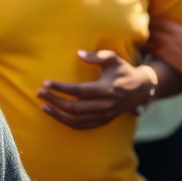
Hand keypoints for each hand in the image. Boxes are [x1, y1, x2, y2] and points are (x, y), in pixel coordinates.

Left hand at [37, 51, 155, 129]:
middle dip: (54, 101)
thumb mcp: (112, 58)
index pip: (78, 91)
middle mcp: (104, 105)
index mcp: (105, 89)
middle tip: (40, 94)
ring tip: (43, 106)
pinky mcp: (103, 122)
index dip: (61, 88)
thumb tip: (78, 54)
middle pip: (74, 108)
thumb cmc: (123, 70)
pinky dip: (67, 122)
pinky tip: (56, 115)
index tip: (46, 83)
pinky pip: (82, 126)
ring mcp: (104, 116)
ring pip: (76, 121)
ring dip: (57, 115)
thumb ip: (95, 56)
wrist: (141, 89)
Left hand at [148, 16, 181, 86]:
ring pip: (151, 41)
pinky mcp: (168, 60)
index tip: (153, 19)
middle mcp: (171, 39)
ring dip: (149, 38)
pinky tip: (150, 48)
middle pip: (153, 30)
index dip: (154, 19)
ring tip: (147, 37)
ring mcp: (168, 50)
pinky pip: (154, 52)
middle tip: (147, 27)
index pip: (160, 21)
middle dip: (149, 28)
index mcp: (179, 30)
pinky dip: (150, 49)